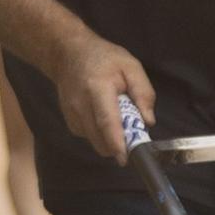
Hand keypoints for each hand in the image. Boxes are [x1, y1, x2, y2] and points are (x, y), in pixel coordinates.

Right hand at [50, 29, 155, 163]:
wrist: (67, 55)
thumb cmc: (103, 58)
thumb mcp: (130, 66)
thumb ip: (143, 92)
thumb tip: (147, 122)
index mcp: (98, 88)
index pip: (107, 121)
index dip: (116, 142)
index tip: (125, 158)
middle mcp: (81, 105)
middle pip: (99, 138)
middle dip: (118, 147)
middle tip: (132, 140)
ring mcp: (71, 115)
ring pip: (94, 141)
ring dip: (109, 140)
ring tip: (117, 121)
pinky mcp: (69, 122)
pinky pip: (89, 137)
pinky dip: (100, 134)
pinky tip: (103, 119)